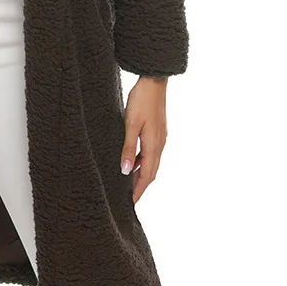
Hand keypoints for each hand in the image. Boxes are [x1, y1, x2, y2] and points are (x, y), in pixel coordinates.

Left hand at [120, 76, 168, 204]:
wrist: (154, 81)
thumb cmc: (141, 100)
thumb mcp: (130, 124)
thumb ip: (128, 148)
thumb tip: (125, 171)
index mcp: (154, 146)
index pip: (147, 176)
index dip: (139, 191)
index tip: (131, 204)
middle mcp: (160, 145)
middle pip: (151, 172)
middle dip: (141, 186)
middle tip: (129, 199)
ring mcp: (160, 138)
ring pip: (151, 163)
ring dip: (141, 174)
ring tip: (129, 183)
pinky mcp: (158, 131)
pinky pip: (150, 152)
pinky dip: (142, 161)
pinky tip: (133, 160)